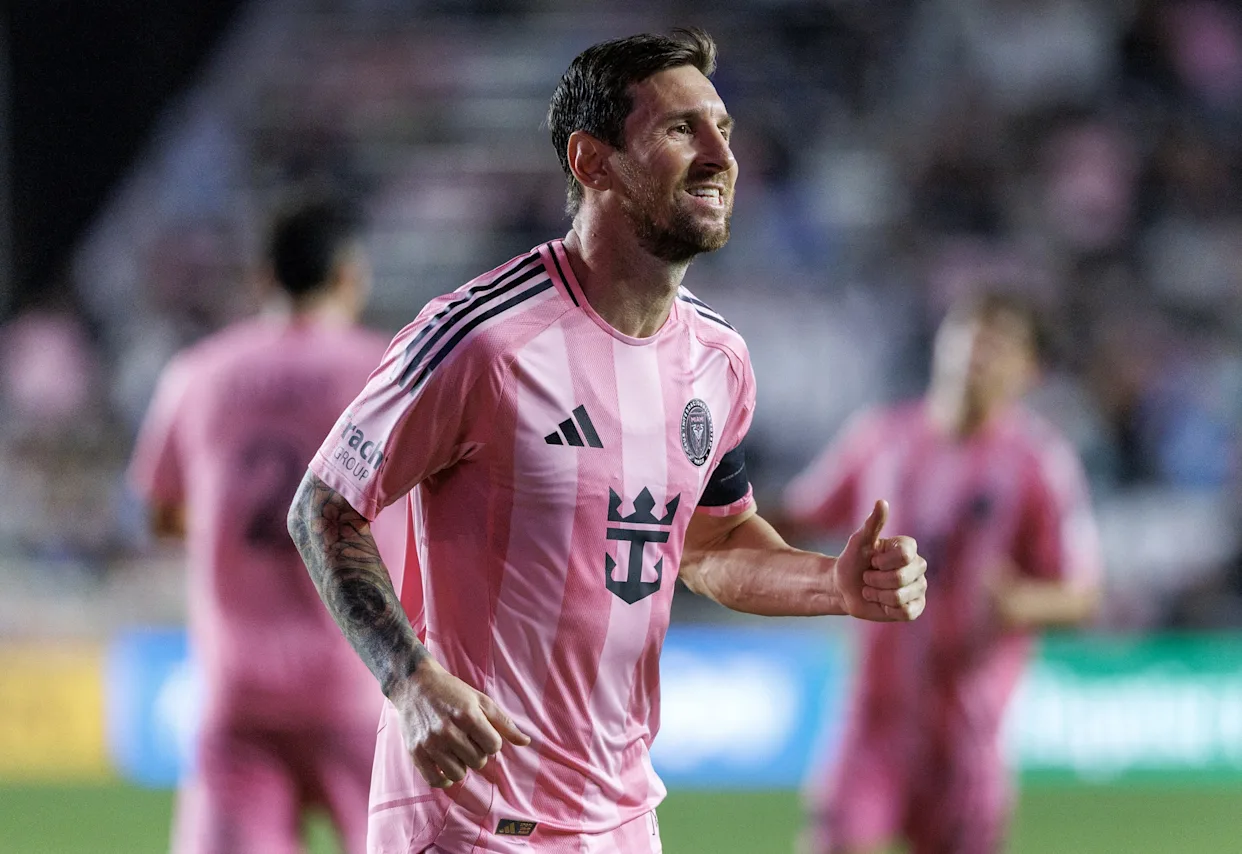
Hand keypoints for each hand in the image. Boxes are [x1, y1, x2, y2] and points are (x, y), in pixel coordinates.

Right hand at [390, 659, 530, 787]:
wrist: (414, 684)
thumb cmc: (452, 692)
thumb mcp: (481, 701)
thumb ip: (504, 723)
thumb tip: (526, 742)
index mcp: (467, 716)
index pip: (494, 746)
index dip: (491, 741)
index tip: (482, 732)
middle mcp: (448, 731)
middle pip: (478, 762)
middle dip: (477, 752)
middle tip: (467, 738)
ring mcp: (430, 743)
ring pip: (459, 774)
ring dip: (461, 764)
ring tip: (455, 749)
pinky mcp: (416, 753)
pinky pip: (436, 781)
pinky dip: (444, 778)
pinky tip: (445, 765)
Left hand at [834, 499, 926, 621]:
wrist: (844, 588)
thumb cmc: (852, 562)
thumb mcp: (858, 542)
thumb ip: (872, 524)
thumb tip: (882, 502)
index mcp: (908, 548)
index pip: (905, 555)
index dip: (883, 561)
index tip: (873, 560)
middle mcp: (918, 566)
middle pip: (902, 578)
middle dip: (876, 580)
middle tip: (868, 577)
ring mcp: (919, 587)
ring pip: (901, 597)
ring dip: (878, 595)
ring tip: (872, 590)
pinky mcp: (916, 607)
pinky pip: (907, 612)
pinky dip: (888, 608)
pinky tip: (882, 603)